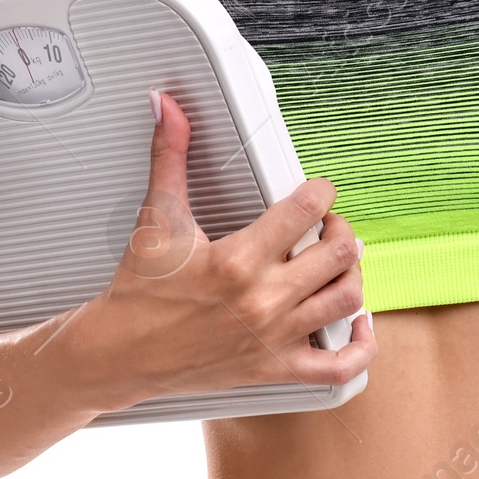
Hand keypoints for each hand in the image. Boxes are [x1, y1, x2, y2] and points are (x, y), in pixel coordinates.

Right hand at [75, 91, 375, 411]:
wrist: (118, 355)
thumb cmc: (139, 292)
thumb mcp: (157, 219)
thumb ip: (170, 157)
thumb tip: (168, 110)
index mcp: (238, 259)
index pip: (306, 210)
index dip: (321, 192)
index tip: (318, 191)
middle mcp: (263, 300)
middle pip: (340, 253)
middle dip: (341, 230)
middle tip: (327, 225)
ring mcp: (273, 337)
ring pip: (347, 299)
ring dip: (352, 275)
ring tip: (336, 263)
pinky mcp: (275, 369)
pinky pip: (339, 367)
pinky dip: (360, 344)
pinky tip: (356, 320)